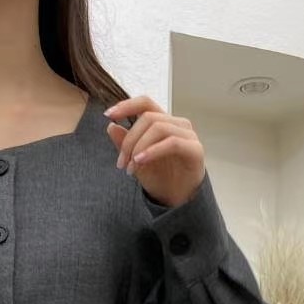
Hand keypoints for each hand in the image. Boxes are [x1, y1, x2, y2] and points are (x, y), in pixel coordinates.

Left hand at [103, 93, 205, 208]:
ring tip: (130, 168)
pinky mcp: (195, 149)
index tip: (108, 115)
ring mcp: (187, 135)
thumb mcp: (135, 161)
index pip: (145, 103)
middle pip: (148, 117)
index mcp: (162, 123)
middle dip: (129, 140)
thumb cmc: (160, 178)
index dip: (127, 105)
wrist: (176, 200)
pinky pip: (172, 142)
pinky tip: (140, 161)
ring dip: (139, 147)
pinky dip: (153, 151)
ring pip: (158, 128)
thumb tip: (111, 126)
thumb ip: (125, 144)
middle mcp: (176, 124)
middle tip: (121, 163)